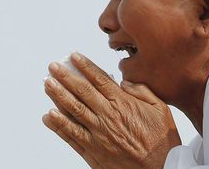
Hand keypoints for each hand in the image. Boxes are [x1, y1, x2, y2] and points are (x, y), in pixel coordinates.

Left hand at [43, 53, 180, 168]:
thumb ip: (142, 91)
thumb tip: (124, 81)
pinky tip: (49, 115)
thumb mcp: (160, 109)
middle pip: (82, 92)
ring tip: (47, 84)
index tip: (74, 56)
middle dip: (66, 77)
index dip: (85, 66)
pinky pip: (72, 136)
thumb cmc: (161, 140)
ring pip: (73, 111)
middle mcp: (107, 117)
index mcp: (123, 104)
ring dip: (58, 96)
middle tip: (53, 67)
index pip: (99, 80)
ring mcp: (98, 135)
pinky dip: (59, 125)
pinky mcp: (93, 152)